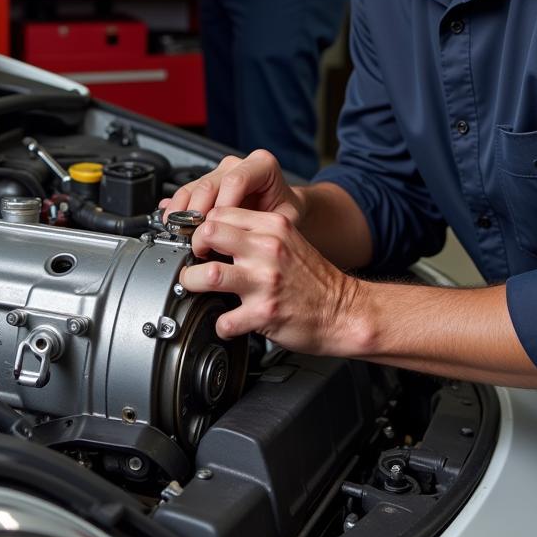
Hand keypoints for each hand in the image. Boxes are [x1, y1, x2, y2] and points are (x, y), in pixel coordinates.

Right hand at [161, 149, 302, 223]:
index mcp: (261, 164)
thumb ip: (266, 226)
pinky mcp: (205, 183)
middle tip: (196, 236)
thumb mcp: (285, 219)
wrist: (282, 208)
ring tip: (180, 233)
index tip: (220, 228)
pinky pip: (185, 192)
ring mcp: (220, 172)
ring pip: (194, 187)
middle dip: (199, 212)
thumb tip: (242, 238)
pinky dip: (176, 208)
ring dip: (183, 212)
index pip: (237, 180)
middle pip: (210, 184)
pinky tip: (169, 221)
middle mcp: (237, 164)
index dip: (225, 205)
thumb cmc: (285, 212)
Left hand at [180, 206, 361, 353]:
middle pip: (208, 233)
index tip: (200, 240)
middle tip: (194, 261)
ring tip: (196, 288)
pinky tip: (227, 322)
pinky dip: (221, 324)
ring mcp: (265, 281)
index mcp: (273, 226)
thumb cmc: (314, 279)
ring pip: (208, 273)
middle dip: (192, 248)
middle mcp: (268, 249)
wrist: (344, 311)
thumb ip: (256, 234)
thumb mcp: (288, 241)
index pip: (221, 212)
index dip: (203, 226)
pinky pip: (225, 320)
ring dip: (193, 282)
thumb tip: (216, 234)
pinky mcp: (264, 312)